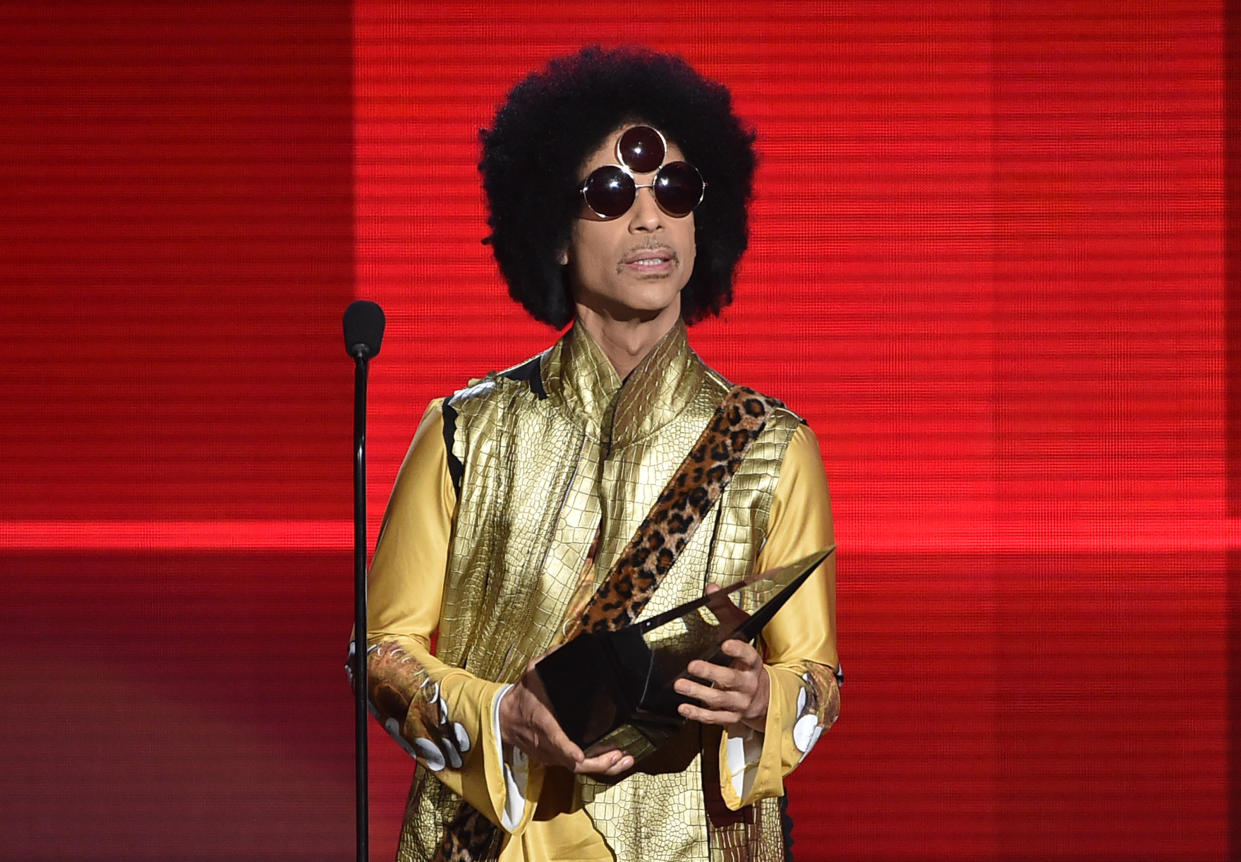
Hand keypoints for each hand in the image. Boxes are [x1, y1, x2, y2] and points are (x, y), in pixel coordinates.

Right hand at [499, 653, 633, 776]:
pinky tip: (614, 760)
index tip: (581, 755)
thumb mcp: (532, 673)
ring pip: (577, 768)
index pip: (554, 739)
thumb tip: (564, 650)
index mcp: (542, 723)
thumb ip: (547, 661)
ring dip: (603, 766)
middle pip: (573, 763)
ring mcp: (551, 754)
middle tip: (620, 756)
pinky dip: (596, 765)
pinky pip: (576, 767)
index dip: (568, 749)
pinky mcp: (555, 759)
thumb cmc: (521, 698)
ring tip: (625, 759)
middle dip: (599, 763)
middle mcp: (547, 744)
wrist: (503, 719)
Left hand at [673, 583, 769, 732]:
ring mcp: (740, 702)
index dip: (739, 650)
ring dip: (699, 693)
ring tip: (680, 685)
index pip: (749, 656)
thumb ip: (725, 611)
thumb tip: (711, 586)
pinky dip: (698, 714)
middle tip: (692, 665)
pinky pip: (715, 717)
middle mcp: (748, 684)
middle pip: (731, 679)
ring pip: (720, 699)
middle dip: (711, 672)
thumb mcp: (740, 635)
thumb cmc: (746, 663)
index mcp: (753, 664)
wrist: (764, 698)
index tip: (726, 643)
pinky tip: (683, 707)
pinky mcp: (731, 717)